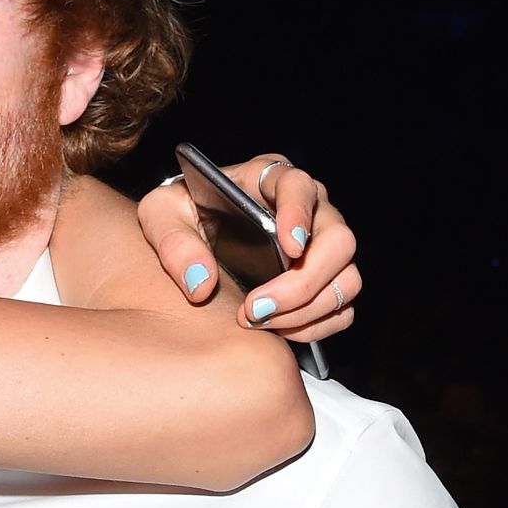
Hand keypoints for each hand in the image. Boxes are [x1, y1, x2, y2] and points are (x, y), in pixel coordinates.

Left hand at [137, 153, 360, 341]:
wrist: (191, 238)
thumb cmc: (181, 214)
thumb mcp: (161, 215)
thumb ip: (172, 242)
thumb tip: (200, 283)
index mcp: (269, 178)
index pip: (300, 187)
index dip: (300, 215)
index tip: (287, 245)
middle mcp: (309, 207)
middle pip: (338, 241)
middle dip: (302, 282)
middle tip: (255, 308)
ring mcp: (323, 245)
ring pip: (346, 279)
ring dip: (307, 309)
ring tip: (258, 322)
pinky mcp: (327, 280)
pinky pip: (342, 308)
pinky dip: (315, 325)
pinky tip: (276, 329)